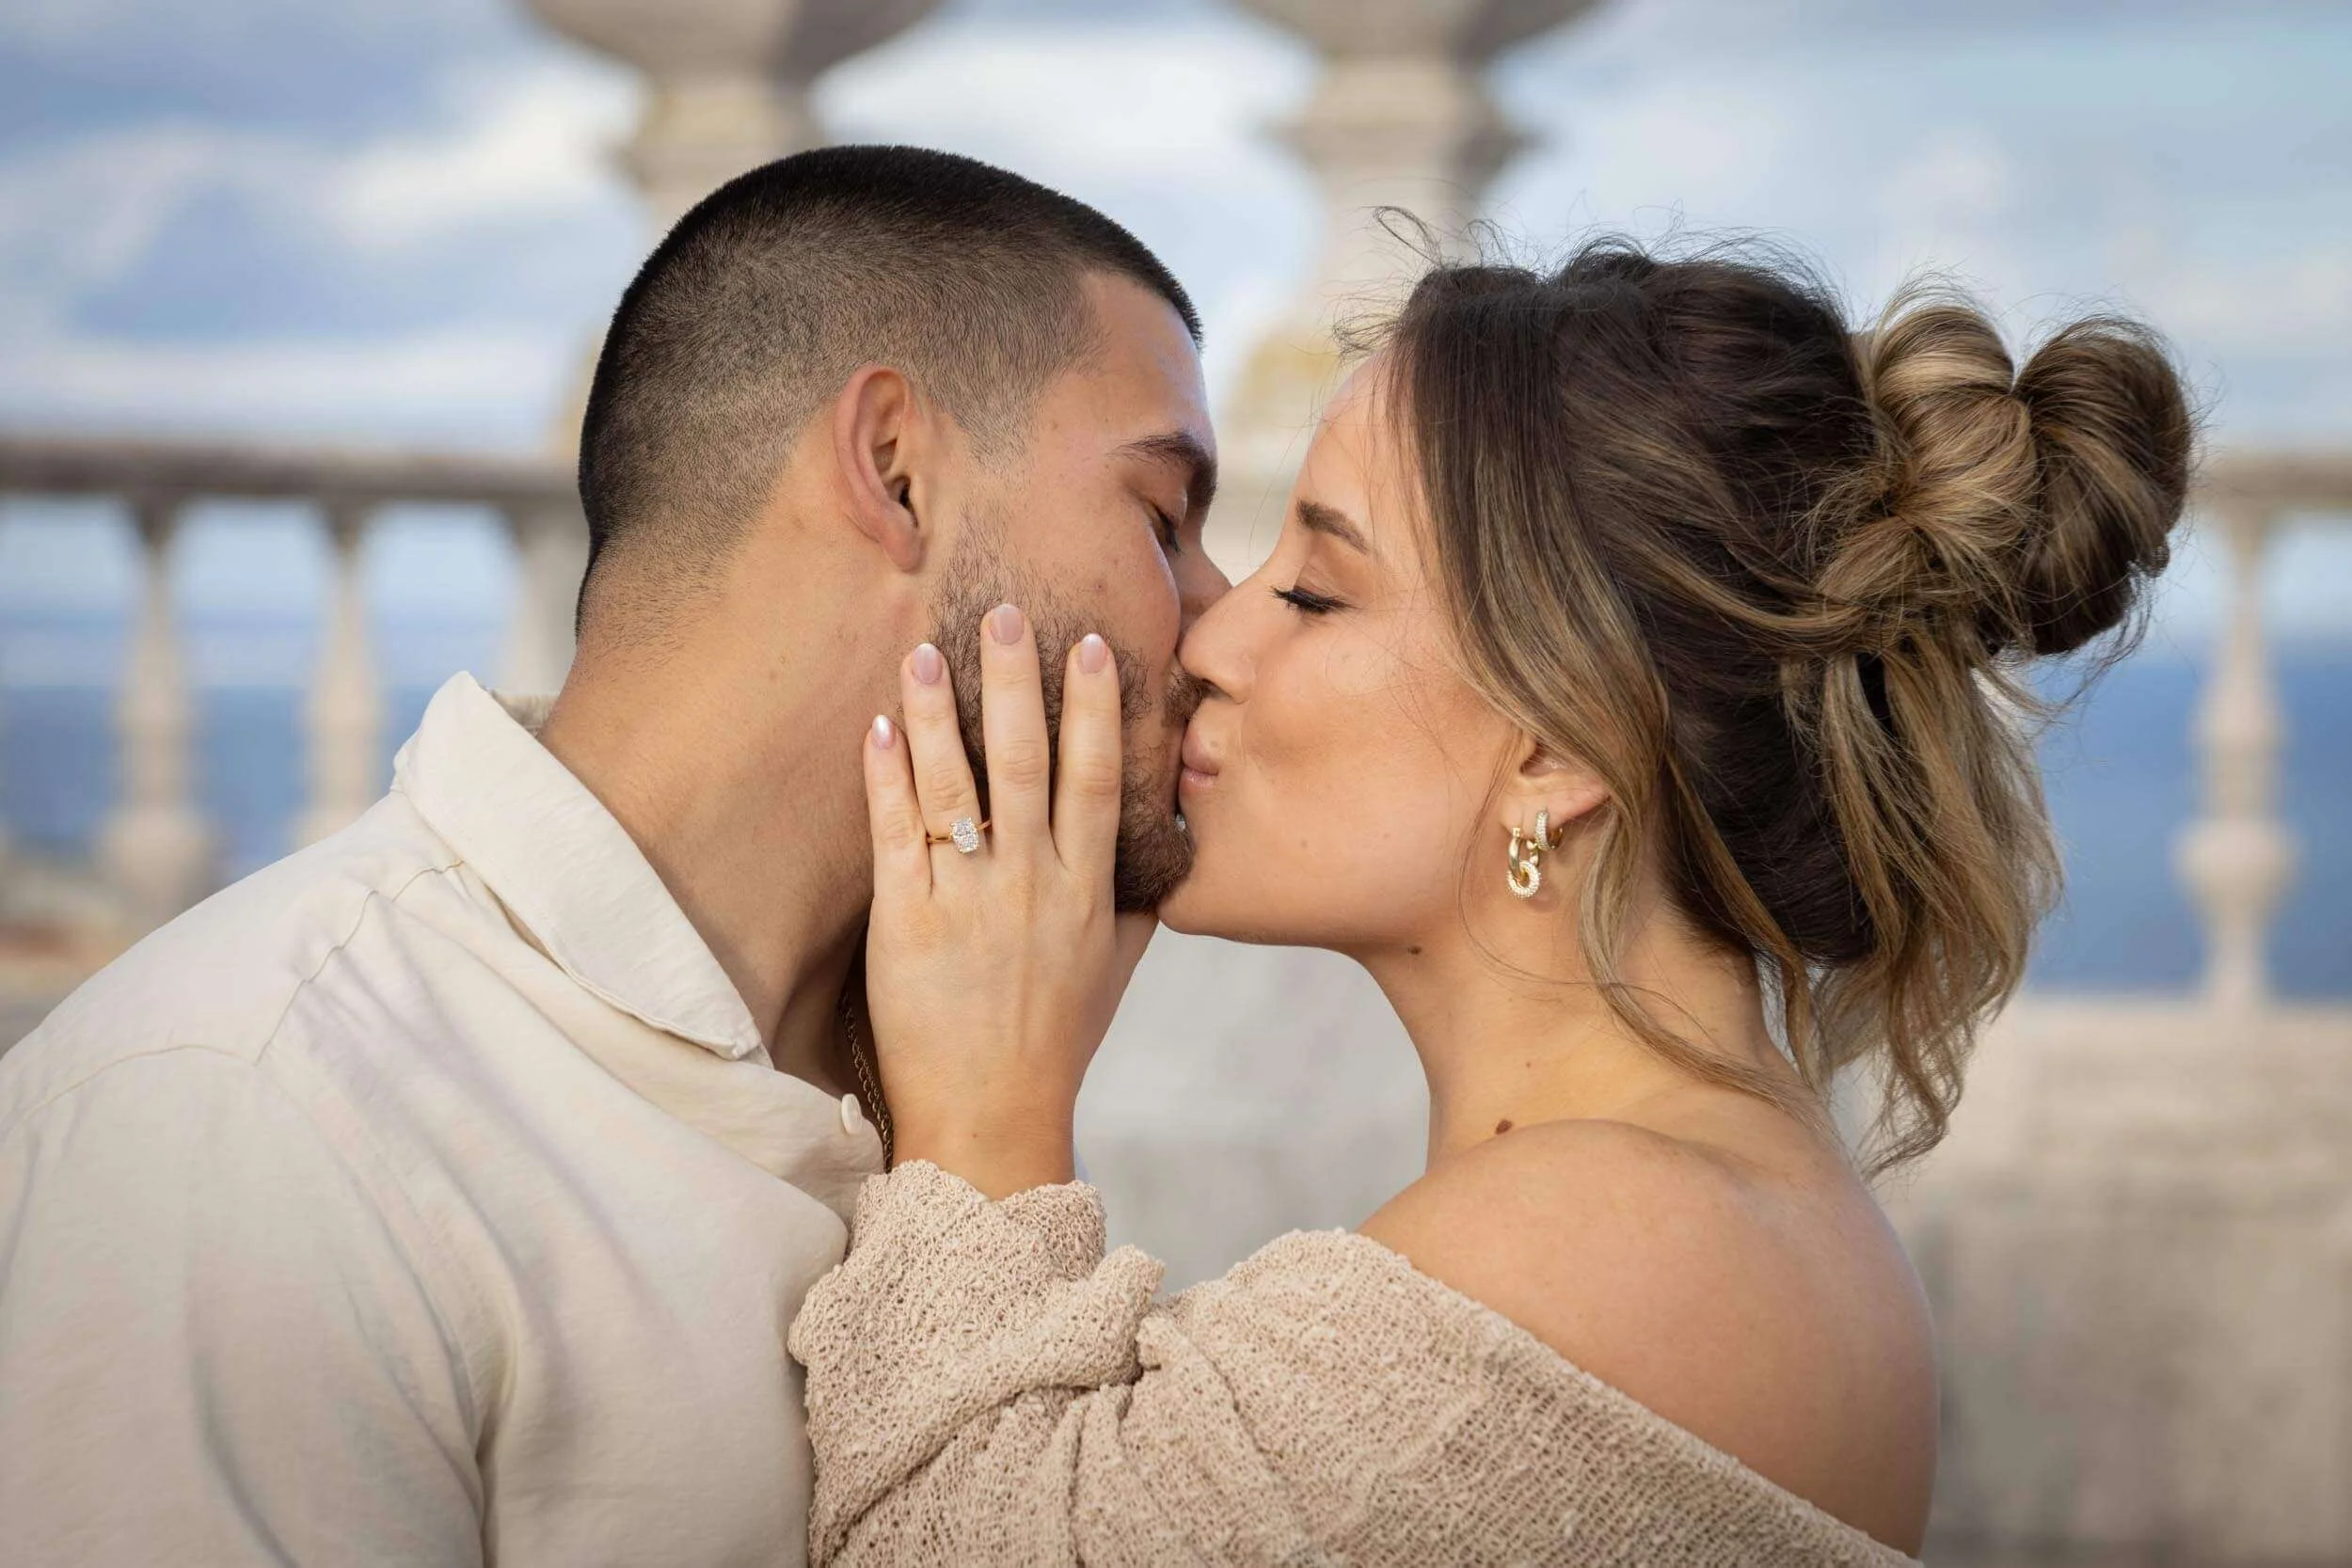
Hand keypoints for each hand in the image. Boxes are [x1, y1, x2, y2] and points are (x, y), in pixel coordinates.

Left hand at [860, 604, 1157, 1197]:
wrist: (992, 1121)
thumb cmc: (1055, 1044)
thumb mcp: (1112, 970)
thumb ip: (1136, 902)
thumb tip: (1163, 849)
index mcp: (1087, 890)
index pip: (1096, 778)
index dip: (1092, 708)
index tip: (1088, 646)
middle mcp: (1033, 886)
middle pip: (1024, 763)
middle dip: (1014, 682)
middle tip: (1004, 612)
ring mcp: (969, 903)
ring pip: (955, 787)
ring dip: (938, 712)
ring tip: (924, 649)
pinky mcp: (906, 926)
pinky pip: (896, 836)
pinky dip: (888, 778)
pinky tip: (879, 728)